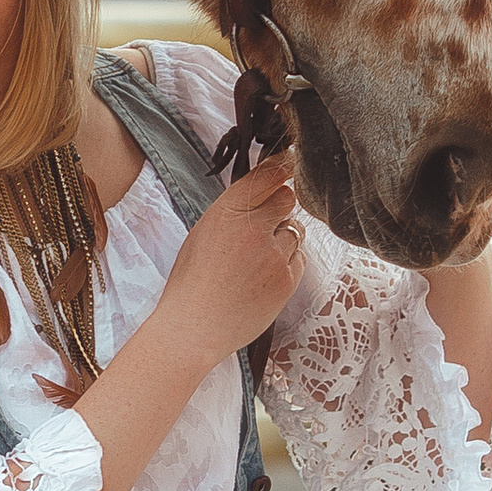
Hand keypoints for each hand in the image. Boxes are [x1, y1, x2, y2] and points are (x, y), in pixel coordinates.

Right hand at [157, 153, 304, 359]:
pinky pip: (300, 259)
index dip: (283, 165)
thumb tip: (262, 191)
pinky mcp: (287, 280)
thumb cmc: (191, 282)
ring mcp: (274, 255)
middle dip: (280, 207)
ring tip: (257, 261)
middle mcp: (254, 228)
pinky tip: (264, 277)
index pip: (269, 173)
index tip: (290, 162)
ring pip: (295, 229)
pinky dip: (287, 263)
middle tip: (263, 225)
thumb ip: (233, 210)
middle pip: (288, 198)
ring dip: (283, 238)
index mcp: (227, 211)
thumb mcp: (203, 232)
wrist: (193, 328)